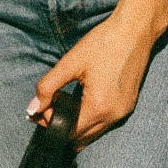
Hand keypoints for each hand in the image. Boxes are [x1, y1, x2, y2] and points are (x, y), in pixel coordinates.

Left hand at [27, 15, 157, 150]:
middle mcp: (114, 115)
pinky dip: (91, 117)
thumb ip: (48, 87)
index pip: (70, 133)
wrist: (134, 30)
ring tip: (64, 99)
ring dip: (77, 123)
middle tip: (48, 105)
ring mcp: (124, 111)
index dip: (51, 124)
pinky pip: (106, 121)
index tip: (40, 109)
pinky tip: (82, 98)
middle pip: (83, 137)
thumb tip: (32, 108)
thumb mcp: (70, 63)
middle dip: (62, 125)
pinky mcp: (128, 104)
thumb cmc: (103, 43)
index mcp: (99, 107)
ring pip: (95, 131)